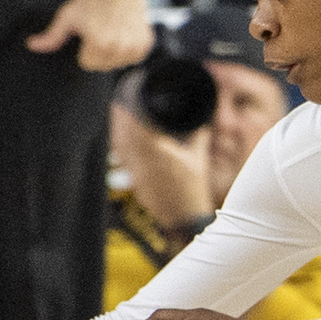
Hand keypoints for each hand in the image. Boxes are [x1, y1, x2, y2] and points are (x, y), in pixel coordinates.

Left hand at [29, 0, 151, 71]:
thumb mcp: (67, 16)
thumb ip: (50, 36)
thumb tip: (30, 46)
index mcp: (100, 44)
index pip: (86, 64)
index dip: (84, 49)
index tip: (88, 33)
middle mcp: (120, 49)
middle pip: (102, 67)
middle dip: (97, 52)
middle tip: (99, 30)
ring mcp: (135, 48)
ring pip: (116, 64)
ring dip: (112, 53)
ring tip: (111, 31)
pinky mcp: (145, 45)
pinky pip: (131, 59)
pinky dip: (126, 50)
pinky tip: (122, 33)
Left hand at [110, 101, 216, 229]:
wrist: (184, 218)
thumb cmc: (193, 190)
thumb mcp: (198, 158)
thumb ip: (199, 134)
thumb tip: (203, 116)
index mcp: (160, 154)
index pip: (138, 128)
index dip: (129, 114)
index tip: (126, 101)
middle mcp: (144, 163)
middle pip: (124, 136)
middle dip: (120, 119)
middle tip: (118, 103)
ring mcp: (137, 174)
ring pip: (120, 148)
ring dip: (118, 132)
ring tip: (118, 117)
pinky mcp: (135, 182)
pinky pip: (123, 160)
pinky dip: (120, 147)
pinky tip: (120, 140)